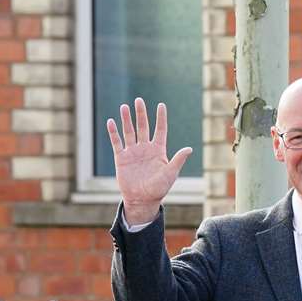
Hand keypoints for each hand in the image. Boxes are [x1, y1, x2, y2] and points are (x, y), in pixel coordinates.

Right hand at [106, 98, 193, 224]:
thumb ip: (178, 160)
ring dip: (127, 120)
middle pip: (143, 127)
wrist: (142, 200)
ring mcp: (133, 152)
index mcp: (158, 151)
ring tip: (124, 107)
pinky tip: (111, 122)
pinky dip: (114, 133)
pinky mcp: (122, 158)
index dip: (161, 118)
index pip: (160, 130)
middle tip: (139, 100)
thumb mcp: (170, 173)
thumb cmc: (159, 188)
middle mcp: (145, 149)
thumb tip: (189, 149)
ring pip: (129, 132)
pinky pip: (117, 143)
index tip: (161, 105)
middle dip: (141, 114)